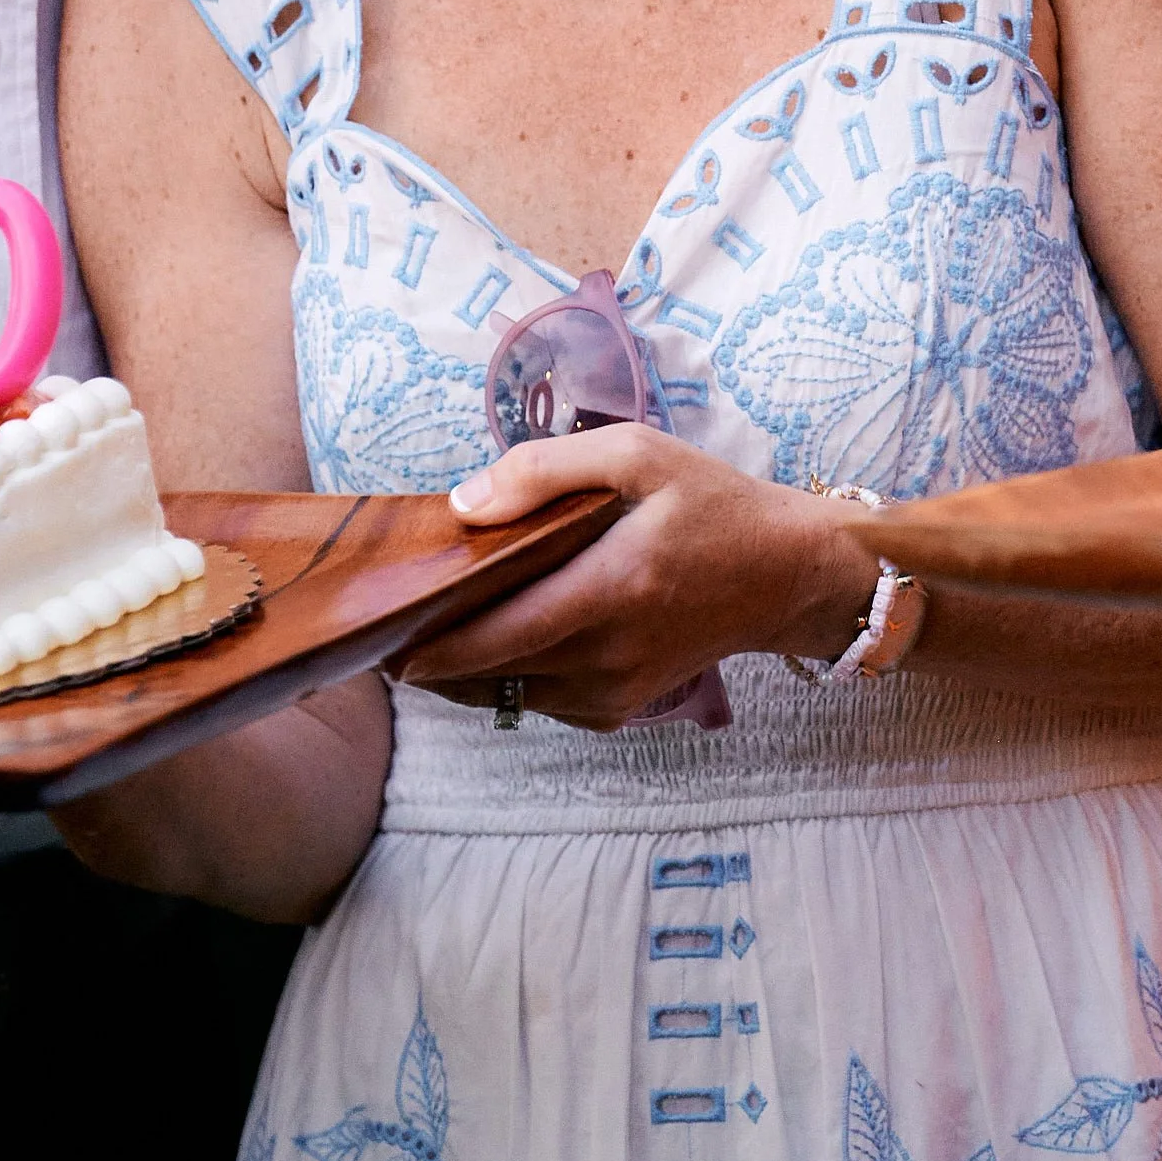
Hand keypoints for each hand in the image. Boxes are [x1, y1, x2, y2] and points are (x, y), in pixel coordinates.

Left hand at [396, 426, 875, 727]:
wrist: (784, 575)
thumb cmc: (710, 504)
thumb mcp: (636, 453)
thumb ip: (545, 469)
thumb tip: (463, 504)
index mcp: (611, 589)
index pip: (495, 637)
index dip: (427, 643)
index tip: (377, 628)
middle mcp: (609, 654)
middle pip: (489, 672)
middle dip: (429, 654)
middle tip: (382, 624)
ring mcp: (616, 690)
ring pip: (509, 692)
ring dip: (464, 666)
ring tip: (429, 621)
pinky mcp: (621, 707)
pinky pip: (541, 699)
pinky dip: (509, 674)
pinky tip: (495, 634)